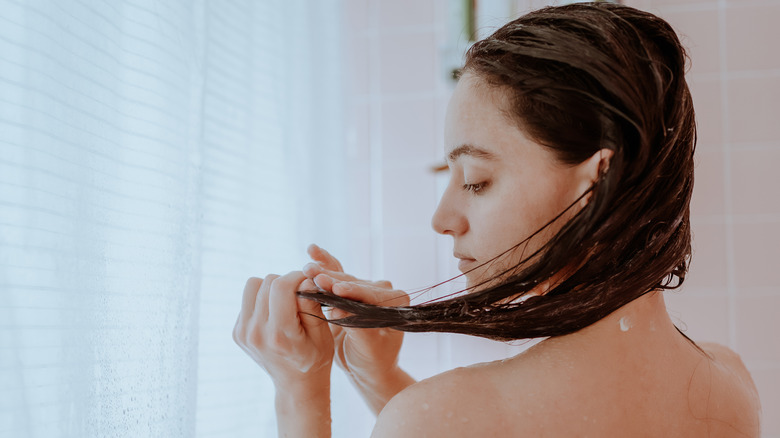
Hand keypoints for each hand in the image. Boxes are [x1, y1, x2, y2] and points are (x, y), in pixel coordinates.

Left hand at [232, 271, 333, 390]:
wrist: (296, 384)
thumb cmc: (315, 358)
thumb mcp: (322, 334)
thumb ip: (312, 306)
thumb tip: (305, 280)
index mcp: (278, 335)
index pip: (280, 286)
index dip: (297, 276)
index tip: (308, 282)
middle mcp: (255, 333)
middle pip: (267, 282)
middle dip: (286, 282)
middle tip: (299, 295)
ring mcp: (243, 333)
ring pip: (252, 285)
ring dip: (271, 288)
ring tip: (285, 303)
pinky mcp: (237, 332)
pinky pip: (248, 299)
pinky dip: (263, 300)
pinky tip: (275, 315)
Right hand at [303, 245, 408, 385]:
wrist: (368, 367)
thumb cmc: (373, 361)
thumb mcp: (368, 349)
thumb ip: (357, 328)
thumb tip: (338, 310)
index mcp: (397, 303)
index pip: (371, 295)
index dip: (352, 291)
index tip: (335, 289)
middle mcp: (384, 291)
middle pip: (354, 283)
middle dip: (333, 280)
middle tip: (313, 275)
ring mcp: (367, 288)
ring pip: (343, 278)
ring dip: (324, 273)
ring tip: (306, 269)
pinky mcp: (352, 289)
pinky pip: (338, 274)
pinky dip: (325, 264)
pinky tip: (312, 251)